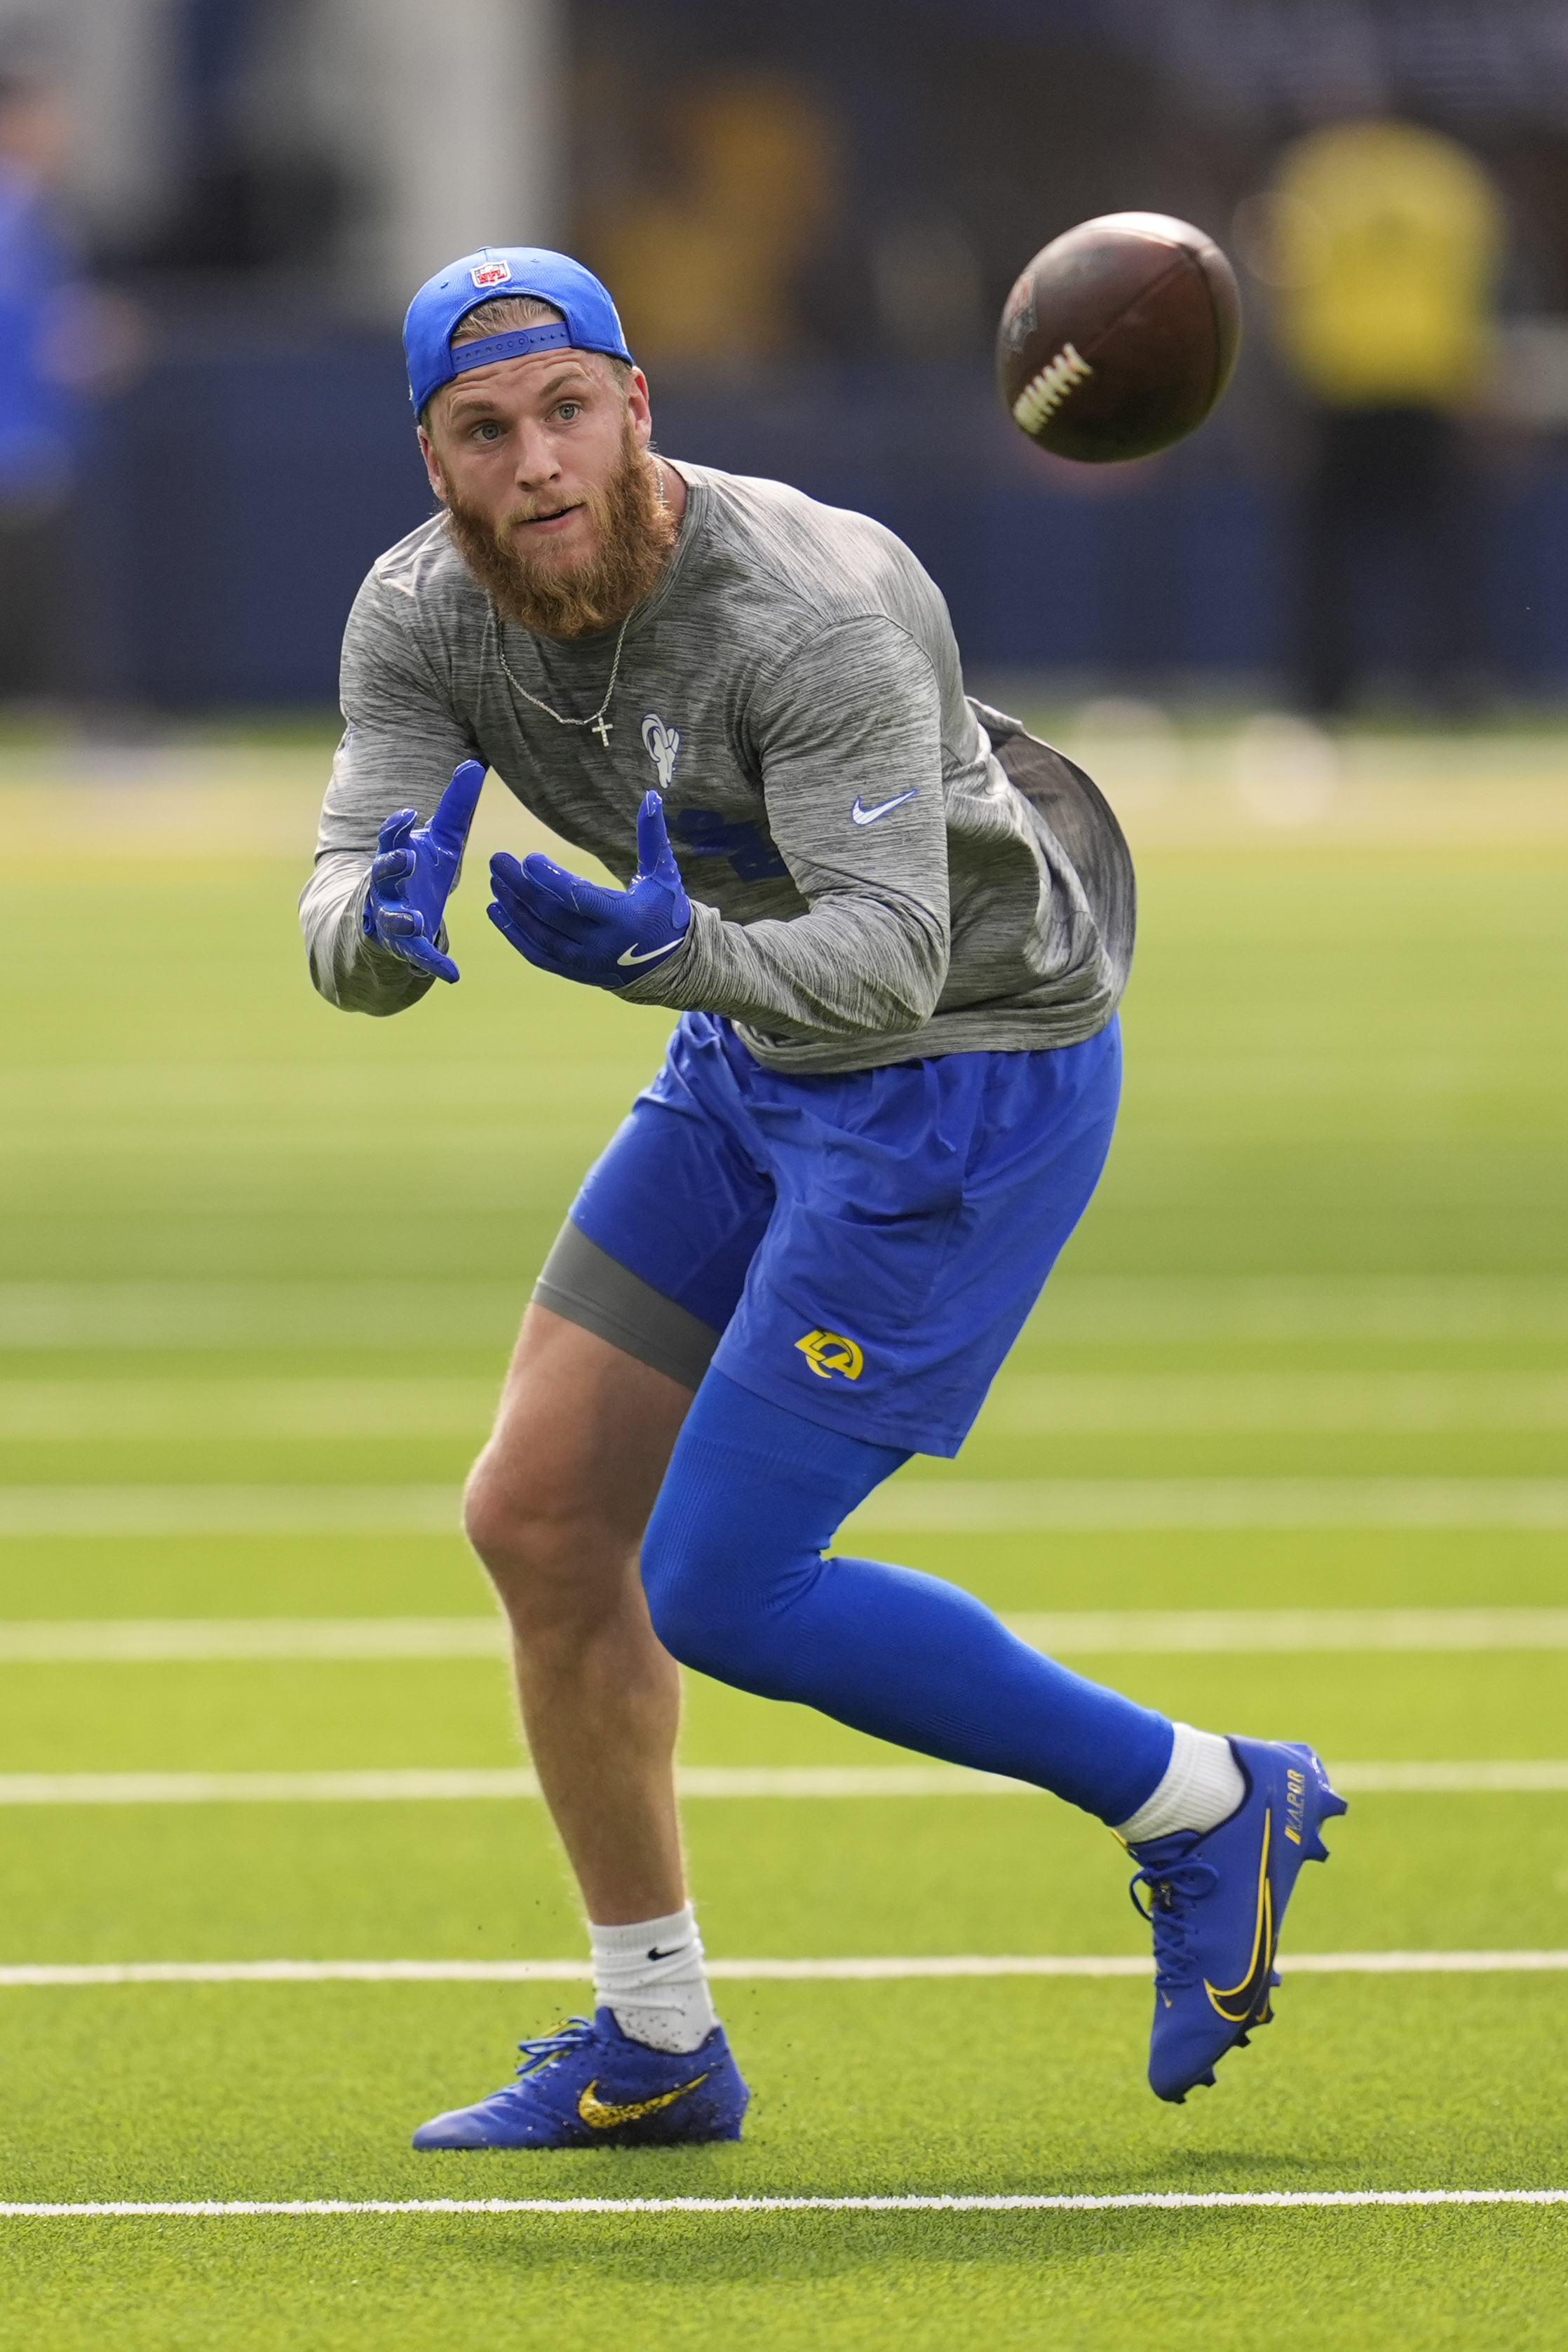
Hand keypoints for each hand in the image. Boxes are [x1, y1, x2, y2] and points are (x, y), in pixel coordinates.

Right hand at [362, 760, 485, 983]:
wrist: (397, 921)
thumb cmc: (420, 873)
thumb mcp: (440, 841)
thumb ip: (455, 807)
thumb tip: (474, 764)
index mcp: (395, 857)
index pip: (390, 840)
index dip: (396, 829)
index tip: (406, 815)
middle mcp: (385, 888)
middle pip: (382, 876)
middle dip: (391, 867)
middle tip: (406, 859)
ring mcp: (390, 920)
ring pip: (391, 919)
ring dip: (402, 918)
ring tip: (416, 919)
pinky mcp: (402, 949)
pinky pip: (417, 957)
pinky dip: (434, 964)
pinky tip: (453, 974)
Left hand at [488, 790, 690, 990]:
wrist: (667, 963)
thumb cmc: (664, 910)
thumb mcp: (663, 875)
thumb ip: (653, 837)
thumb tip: (651, 796)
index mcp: (624, 919)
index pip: (579, 899)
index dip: (551, 880)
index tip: (528, 858)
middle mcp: (600, 945)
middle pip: (551, 914)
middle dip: (521, 887)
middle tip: (498, 860)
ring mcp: (583, 962)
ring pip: (539, 935)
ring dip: (513, 907)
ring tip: (495, 879)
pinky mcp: (572, 971)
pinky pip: (536, 953)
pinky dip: (513, 933)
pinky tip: (496, 909)